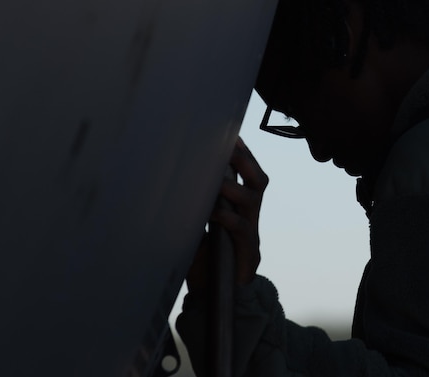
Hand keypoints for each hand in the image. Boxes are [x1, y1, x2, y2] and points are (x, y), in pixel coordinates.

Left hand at [186, 137, 268, 291]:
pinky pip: (242, 228)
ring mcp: (251, 232)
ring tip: (215, 179)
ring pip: (253, 199)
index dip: (241, 152)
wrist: (214, 295)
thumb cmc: (202, 256)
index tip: (229, 132)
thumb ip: (192, 203)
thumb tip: (170, 175)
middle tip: (229, 145)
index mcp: (240, 205)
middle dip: (244, 159)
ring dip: (232, 186)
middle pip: (258, 179)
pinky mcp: (247, 252)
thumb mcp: (195, 223)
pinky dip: (227, 218)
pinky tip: (213, 212)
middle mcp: (250, 215)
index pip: (247, 171)